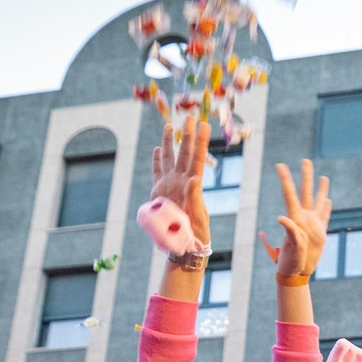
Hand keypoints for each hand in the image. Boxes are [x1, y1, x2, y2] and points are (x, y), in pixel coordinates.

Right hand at [151, 115, 210, 248]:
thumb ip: (195, 197)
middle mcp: (181, 181)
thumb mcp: (198, 215)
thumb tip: (195, 180)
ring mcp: (170, 185)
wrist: (183, 244)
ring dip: (170, 143)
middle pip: (184, 153)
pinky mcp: (159, 192)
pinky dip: (157, 161)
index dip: (200, 142)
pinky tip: (158, 150)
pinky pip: (158, 173)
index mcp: (193, 184)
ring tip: (171, 127)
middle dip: (187, 135)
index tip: (204, 125)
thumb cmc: (195, 232)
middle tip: (189, 117)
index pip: (197, 158)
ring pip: (170, 159)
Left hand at [261, 159, 331, 286]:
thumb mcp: (291, 247)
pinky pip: (325, 216)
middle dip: (305, 176)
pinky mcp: (320, 232)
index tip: (280, 165)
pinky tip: (328, 200)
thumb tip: (282, 218)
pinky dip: (327, 207)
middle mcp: (303, 218)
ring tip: (323, 177)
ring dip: (320, 189)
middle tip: (305, 160)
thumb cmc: (291, 261)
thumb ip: (290, 232)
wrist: (299, 271)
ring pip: (318, 201)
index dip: (285, 179)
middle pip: (305, 192)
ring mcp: (313, 224)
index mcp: (295, 219)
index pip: (289, 194)